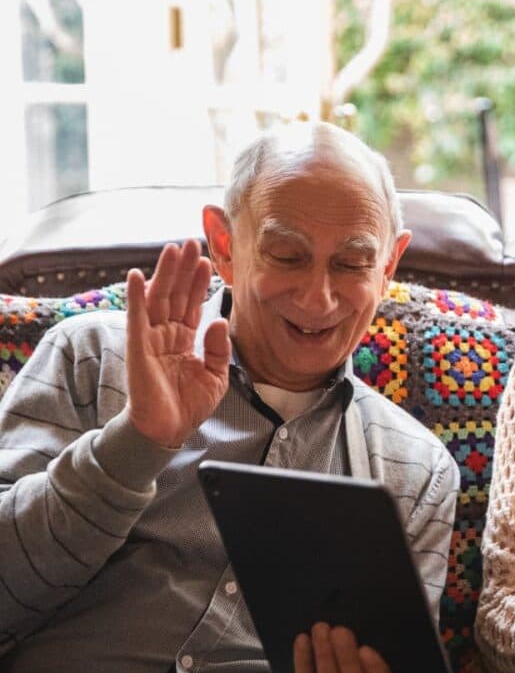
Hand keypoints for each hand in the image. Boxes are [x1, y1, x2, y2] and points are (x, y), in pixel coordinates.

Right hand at [125, 239, 230, 446]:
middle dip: (183, 268)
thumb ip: (220, 348)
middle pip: (175, 294)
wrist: (169, 430)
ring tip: (173, 248)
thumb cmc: (189, 405)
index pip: (192, 304)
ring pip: (158, 299)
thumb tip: (221, 320)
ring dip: (164, 272)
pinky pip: (136, 318)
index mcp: (184, 339)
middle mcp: (166, 334)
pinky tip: (136, 275)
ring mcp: (150, 339)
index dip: (199, 282)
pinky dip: (136, 296)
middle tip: (192, 242)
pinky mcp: (138, 348)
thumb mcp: (217, 376)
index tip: (208, 260)